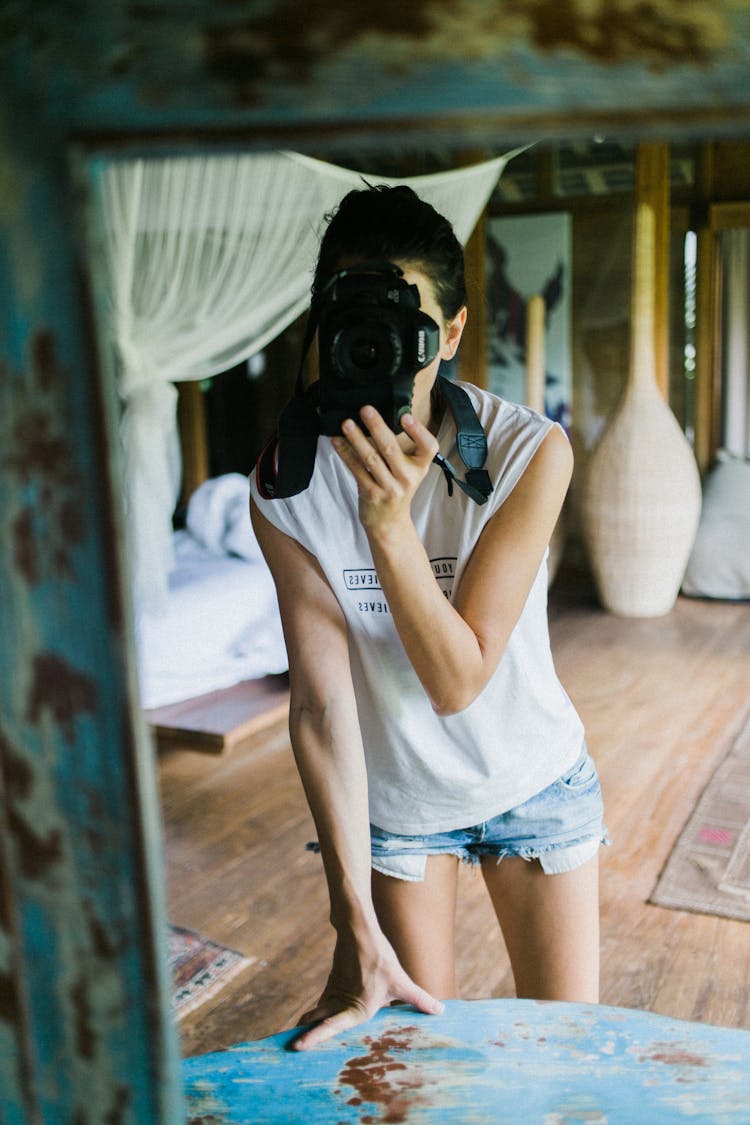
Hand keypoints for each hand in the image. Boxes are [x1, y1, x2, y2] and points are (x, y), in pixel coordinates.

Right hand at [290, 929, 443, 1050]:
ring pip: (317, 1014)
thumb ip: (419, 999)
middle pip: (316, 1022)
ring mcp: (333, 994)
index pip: (331, 1026)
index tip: (297, 1045)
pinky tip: (315, 1022)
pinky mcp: (332, 986)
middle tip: (291, 1050)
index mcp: (357, 1008)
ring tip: (298, 1041)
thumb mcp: (401, 980)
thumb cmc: (380, 957)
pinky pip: (322, 1005)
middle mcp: (341, 1003)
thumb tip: (440, 1011)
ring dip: (309, 1026)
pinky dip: (317, 1016)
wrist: (359, 931)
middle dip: (305, 1036)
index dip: (314, 1036)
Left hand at [332, 406, 438, 534]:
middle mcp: (407, 478)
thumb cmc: (397, 488)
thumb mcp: (409, 470)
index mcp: (420, 468)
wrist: (389, 522)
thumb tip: (379, 417)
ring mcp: (389, 488)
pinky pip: (357, 470)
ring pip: (371, 458)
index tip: (405, 416)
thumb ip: (402, 448)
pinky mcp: (371, 494)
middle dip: (377, 427)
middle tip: (365, 409)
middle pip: (392, 448)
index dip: (418, 431)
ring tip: (346, 423)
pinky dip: (346, 454)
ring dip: (356, 439)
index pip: (429, 447)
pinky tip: (337, 442)